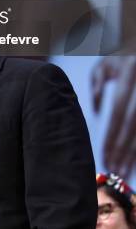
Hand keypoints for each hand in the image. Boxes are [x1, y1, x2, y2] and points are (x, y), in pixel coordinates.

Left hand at [92, 55, 135, 176]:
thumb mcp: (103, 64)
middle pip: (135, 125)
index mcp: (129, 73)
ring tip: (124, 171)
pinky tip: (134, 161)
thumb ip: (97, 86)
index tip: (104, 155)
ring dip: (135, 154)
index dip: (112, 135)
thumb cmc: (119, 56)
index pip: (119, 111)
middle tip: (114, 170)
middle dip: (124, 150)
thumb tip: (96, 113)